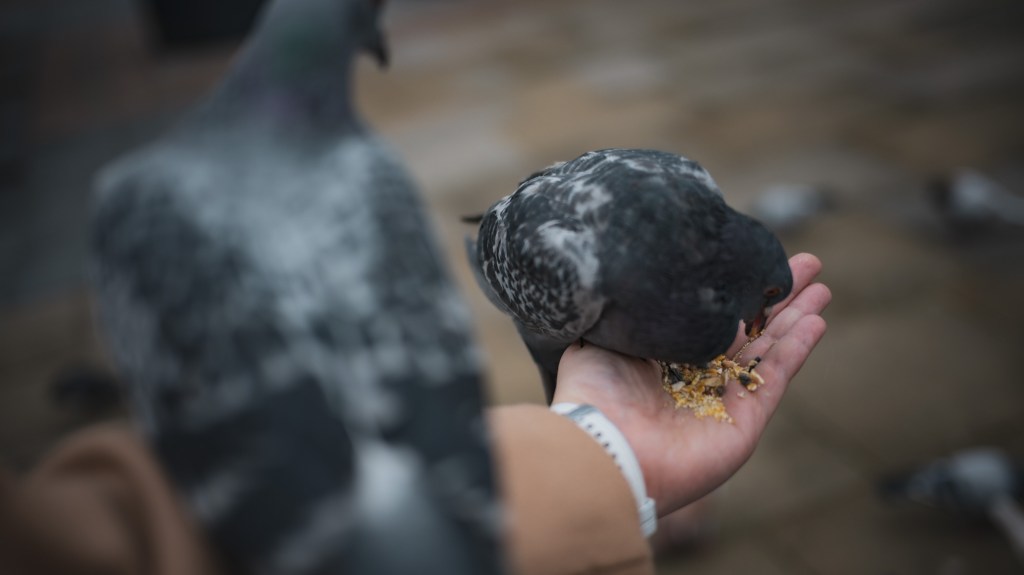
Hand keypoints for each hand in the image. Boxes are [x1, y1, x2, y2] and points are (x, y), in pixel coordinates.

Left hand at [552, 253, 830, 515]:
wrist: (605, 448)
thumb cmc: (593, 394)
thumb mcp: (598, 338)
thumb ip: (625, 312)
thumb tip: (638, 283)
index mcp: (663, 356)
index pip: (709, 317)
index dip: (734, 289)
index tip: (753, 257)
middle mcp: (696, 377)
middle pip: (749, 330)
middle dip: (777, 297)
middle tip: (807, 264)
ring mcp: (724, 399)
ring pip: (769, 349)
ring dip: (797, 318)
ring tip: (821, 287)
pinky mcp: (745, 421)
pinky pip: (776, 377)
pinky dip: (797, 349)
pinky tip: (816, 321)